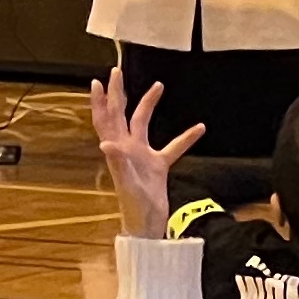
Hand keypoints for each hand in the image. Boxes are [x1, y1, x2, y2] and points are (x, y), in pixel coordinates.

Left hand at [90, 65, 198, 241]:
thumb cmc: (134, 207)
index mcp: (117, 149)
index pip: (106, 119)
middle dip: (119, 93)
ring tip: (159, 85)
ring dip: (149, 105)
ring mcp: (142, 155)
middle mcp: (127, 148)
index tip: (98, 81)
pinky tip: (200, 128)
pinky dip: (185, 138)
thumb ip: (118, 162)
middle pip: (121, 114)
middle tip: (118, 72)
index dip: (100, 102)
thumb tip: (105, 141)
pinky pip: (173, 147)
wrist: (148, 226)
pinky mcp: (157, 166)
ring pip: (144, 123)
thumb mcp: (126, 183)